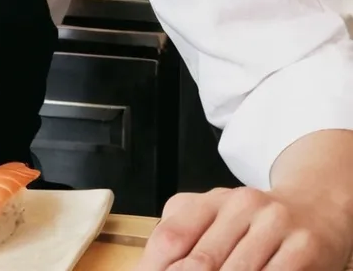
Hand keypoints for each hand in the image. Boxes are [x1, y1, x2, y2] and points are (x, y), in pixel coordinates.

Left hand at [135, 186, 352, 270]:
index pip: (172, 236)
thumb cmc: (254, 222)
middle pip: (201, 262)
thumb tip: (147, 268)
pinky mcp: (304, 247)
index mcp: (211, 200)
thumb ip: (183, 235)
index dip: (154, 267)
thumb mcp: (215, 216)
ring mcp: (274, 224)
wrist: (316, 207)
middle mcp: (241, 205)